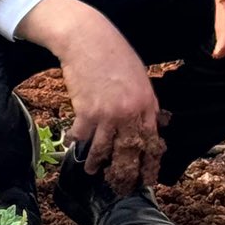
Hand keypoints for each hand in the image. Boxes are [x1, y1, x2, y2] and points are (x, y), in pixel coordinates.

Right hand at [19, 0, 163, 191]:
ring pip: (103, 149)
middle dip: (124, 172)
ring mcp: (108, 114)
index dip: (148, 164)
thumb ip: (146, 102)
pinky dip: (75, 142)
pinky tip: (71, 145)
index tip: (146, 178)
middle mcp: (130, 113)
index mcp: (147, 104)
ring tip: (91, 170)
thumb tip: (153, 122)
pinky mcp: (87, 112)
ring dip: (95, 162)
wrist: (88, 38)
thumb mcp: (140, 77)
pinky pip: (81, 136)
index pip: (151, 142)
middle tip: (120, 185)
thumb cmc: (114, 53)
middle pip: (129, 152)